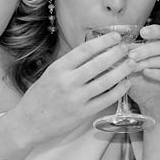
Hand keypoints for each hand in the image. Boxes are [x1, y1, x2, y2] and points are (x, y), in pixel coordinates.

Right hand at [12, 32, 137, 143]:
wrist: (29, 123)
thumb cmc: (40, 96)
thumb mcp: (51, 74)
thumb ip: (71, 64)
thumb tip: (96, 50)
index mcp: (58, 69)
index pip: (85, 50)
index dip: (103, 41)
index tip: (115, 36)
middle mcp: (67, 82)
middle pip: (98, 64)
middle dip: (116, 53)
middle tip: (127, 47)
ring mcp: (76, 99)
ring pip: (106, 82)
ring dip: (122, 70)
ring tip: (131, 63)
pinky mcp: (83, 114)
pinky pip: (106, 100)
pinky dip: (118, 90)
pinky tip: (126, 83)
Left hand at [124, 25, 159, 124]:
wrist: (154, 110)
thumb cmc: (143, 89)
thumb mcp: (129, 73)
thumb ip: (122, 62)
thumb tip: (105, 52)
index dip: (154, 30)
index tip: (142, 32)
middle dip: (144, 49)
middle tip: (130, 55)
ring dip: (148, 61)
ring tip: (134, 66)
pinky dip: (158, 72)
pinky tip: (147, 73)